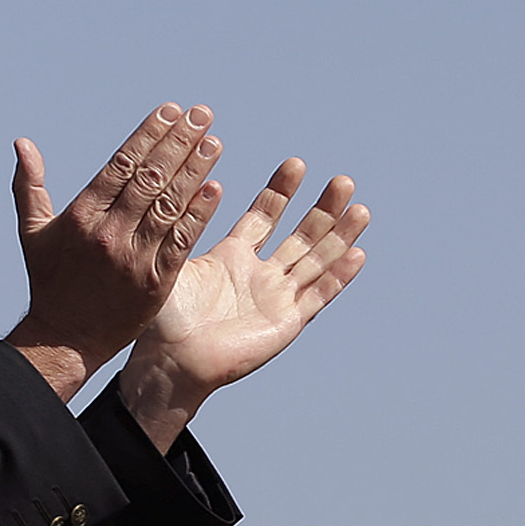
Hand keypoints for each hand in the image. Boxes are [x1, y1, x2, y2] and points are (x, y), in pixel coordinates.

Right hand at [8, 105, 225, 399]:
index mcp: (81, 215)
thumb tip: (22, 143)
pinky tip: (214, 190)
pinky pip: (181, 241)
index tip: (171, 112)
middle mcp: (109, 231)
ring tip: (214, 142)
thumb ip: (29, 186)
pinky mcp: (156, 280)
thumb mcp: (32, 232)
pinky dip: (198, 214)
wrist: (67, 336)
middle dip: (178, 143)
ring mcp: (134, 255)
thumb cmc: (52, 281)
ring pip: (169, 205)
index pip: (121, 165)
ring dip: (195, 171)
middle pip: (150, 179)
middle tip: (202, 115)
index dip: (148, 136)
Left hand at [116, 160, 369, 450]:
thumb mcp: (171, 262)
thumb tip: (197, 185)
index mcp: (232, 257)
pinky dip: (339, 275)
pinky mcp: (289, 321)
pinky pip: (319, 294)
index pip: (265, 216)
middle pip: (302, 234)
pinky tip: (358, 254)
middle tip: (342, 182)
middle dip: (323, 208)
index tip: (295, 164)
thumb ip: (186, 227)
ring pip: (318, 259)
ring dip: (340, 235)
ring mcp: (278, 297)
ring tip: (361, 209)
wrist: (173, 361)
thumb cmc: (164, 318)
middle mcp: (261, 274)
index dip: (281, 191)